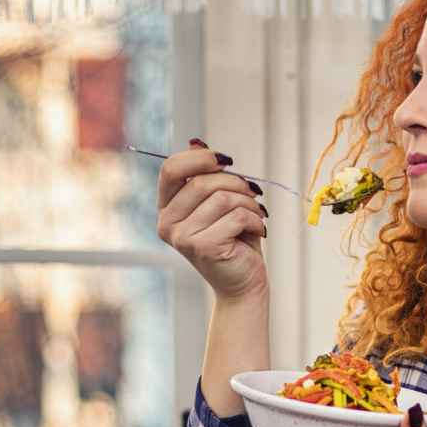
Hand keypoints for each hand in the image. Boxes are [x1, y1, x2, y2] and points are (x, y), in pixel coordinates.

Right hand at [156, 138, 270, 301]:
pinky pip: (236, 216)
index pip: (171, 169)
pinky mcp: (202, 247)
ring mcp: (182, 237)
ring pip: (222, 198)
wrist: (243, 283)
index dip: (200, 158)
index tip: (225, 161)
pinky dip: (255, 220)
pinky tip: (259, 230)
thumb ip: (206, 175)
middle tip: (253, 195)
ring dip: (249, 204)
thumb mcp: (220, 202)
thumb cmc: (234, 240)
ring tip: (256, 216)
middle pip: (203, 182)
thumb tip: (196, 142)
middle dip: (237, 184)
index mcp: (167, 208)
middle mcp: (167, 223)